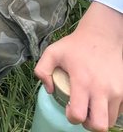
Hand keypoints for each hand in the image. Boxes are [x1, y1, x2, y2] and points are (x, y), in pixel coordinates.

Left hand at [35, 3, 122, 131]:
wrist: (103, 35)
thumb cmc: (76, 45)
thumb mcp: (53, 52)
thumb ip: (42, 70)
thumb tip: (49, 90)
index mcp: (82, 81)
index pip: (78, 115)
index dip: (71, 117)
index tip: (69, 108)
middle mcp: (101, 89)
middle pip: (99, 125)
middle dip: (88, 124)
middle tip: (83, 113)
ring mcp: (116, 91)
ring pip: (110, 121)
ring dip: (99, 118)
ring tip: (91, 107)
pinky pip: (119, 111)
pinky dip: (110, 111)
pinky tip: (101, 100)